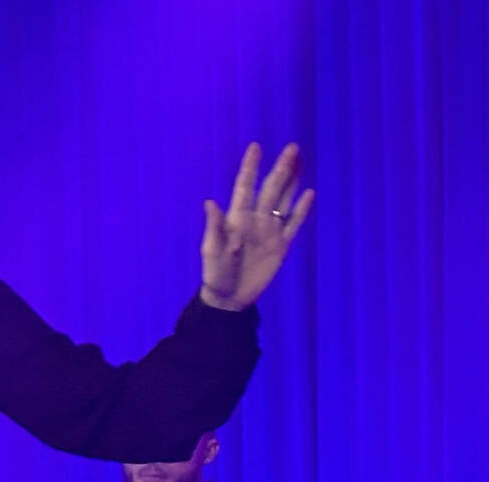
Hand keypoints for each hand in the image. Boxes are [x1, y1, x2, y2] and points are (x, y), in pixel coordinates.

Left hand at [199, 142, 314, 310]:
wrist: (230, 297)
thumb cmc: (215, 273)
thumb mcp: (211, 250)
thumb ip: (213, 227)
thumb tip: (209, 202)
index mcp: (236, 218)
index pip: (245, 187)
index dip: (250, 168)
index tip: (256, 147)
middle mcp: (255, 219)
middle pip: (271, 189)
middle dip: (281, 168)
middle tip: (293, 148)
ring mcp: (270, 231)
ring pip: (284, 200)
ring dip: (293, 181)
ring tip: (301, 162)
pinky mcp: (282, 245)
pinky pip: (294, 223)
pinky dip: (302, 209)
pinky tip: (309, 194)